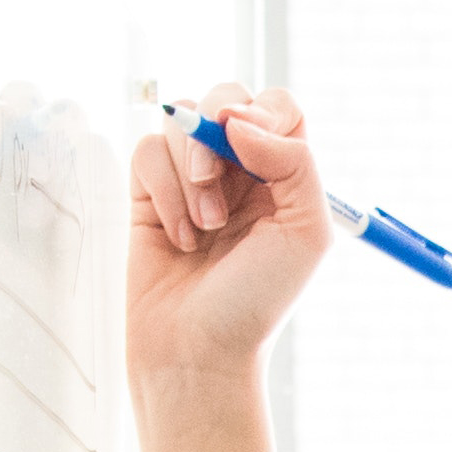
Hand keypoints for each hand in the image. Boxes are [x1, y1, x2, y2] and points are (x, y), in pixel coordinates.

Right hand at [127, 84, 329, 451]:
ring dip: (189, 171)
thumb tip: (240, 122)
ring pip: (180, 121)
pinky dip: (162, 191)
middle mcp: (242, 171)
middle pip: (226, 99)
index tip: (249, 143)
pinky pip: (146, 152)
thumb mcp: (306, 232)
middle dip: (214, 136)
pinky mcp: (149, 195)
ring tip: (203, 227)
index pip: (278, 107)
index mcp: (286, 176)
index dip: (262, 112)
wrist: (197, 352)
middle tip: (215, 186)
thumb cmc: (258, 300)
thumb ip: (294, 163)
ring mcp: (193, 180)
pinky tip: (178, 237)